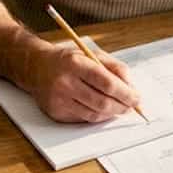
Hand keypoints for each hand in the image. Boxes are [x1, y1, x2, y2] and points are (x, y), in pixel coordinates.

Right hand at [26, 45, 140, 122]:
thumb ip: (114, 67)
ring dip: (111, 113)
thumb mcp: (91, 54)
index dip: (125, 93)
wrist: (36, 67)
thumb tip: (131, 86)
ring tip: (120, 108)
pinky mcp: (56, 112)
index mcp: (76, 63)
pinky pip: (83, 119)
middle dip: (122, 107)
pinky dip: (97, 116)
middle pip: (102, 101)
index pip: (107, 83)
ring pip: (94, 114)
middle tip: (132, 107)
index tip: (137, 98)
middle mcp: (65, 82)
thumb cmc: (67, 59)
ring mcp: (59, 99)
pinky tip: (103, 110)